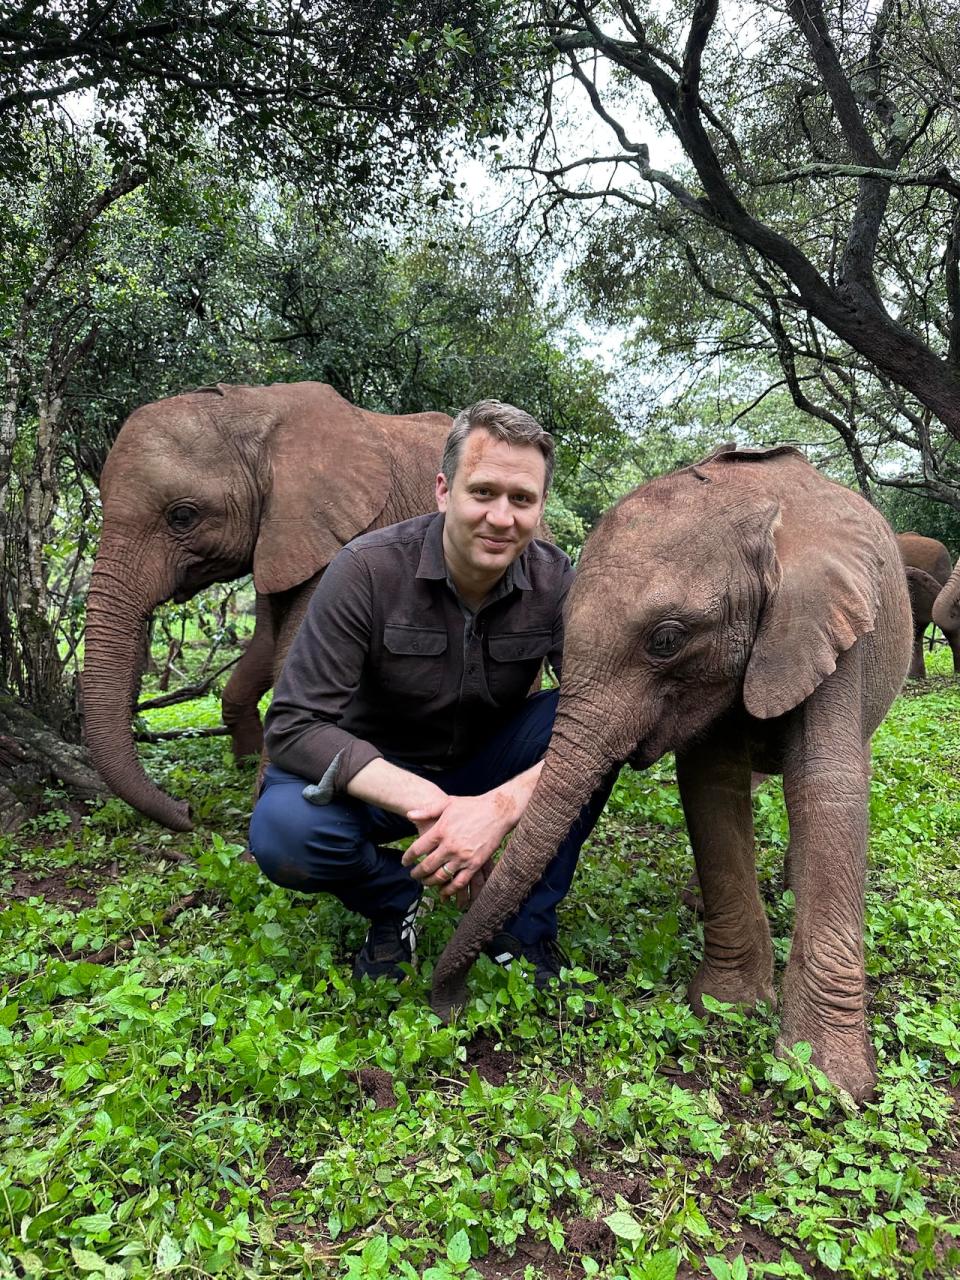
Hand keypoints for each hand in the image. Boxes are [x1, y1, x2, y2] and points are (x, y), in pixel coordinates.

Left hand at [402, 790, 516, 906]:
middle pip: (427, 866)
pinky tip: (444, 891)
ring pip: (441, 876)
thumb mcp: (447, 803)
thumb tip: (409, 815)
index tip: (405, 862)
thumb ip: (427, 810)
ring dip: (430, 882)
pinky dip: (449, 889)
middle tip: (413, 875)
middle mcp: (449, 846)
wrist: (497, 811)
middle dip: (417, 873)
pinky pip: (459, 882)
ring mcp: (462, 857)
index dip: (408, 858)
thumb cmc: (471, 805)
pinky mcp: (475, 864)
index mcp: (441, 830)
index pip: (417, 849)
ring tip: (425, 882)